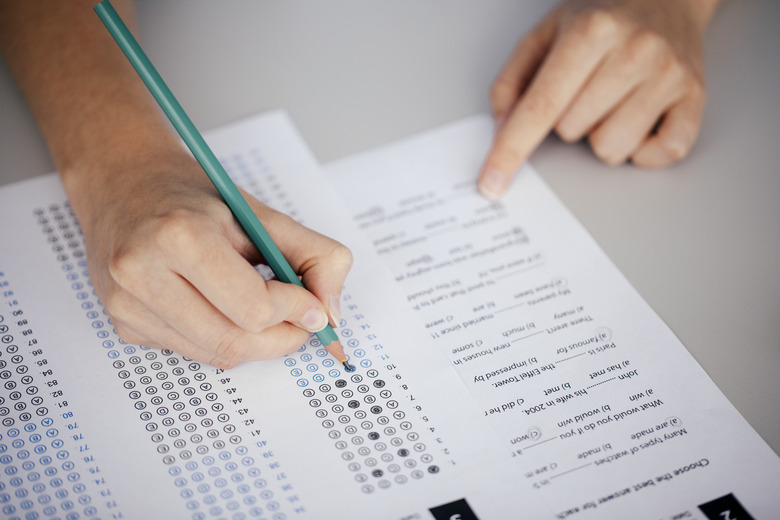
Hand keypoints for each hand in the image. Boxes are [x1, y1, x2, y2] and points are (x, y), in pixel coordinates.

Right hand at [74, 149, 351, 368]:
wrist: (124, 183)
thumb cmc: (195, 196)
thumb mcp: (259, 212)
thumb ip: (312, 255)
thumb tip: (330, 314)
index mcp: (179, 235)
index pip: (253, 307)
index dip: (295, 312)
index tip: (315, 308)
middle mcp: (142, 273)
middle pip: (234, 341)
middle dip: (282, 338)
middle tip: (302, 323)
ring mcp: (126, 305)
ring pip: (215, 354)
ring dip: (256, 342)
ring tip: (266, 310)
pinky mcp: (124, 325)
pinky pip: (193, 351)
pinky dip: (223, 338)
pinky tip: (221, 306)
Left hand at [478, 0, 720, 198]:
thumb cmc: (601, 17)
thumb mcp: (545, 33)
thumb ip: (512, 80)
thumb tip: (501, 130)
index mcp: (590, 31)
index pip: (541, 107)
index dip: (511, 150)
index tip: (491, 184)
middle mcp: (635, 50)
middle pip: (572, 131)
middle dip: (568, 119)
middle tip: (586, 87)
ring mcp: (669, 75)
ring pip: (611, 149)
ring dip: (603, 135)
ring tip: (613, 99)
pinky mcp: (695, 97)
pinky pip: (661, 154)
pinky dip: (644, 150)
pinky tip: (639, 120)